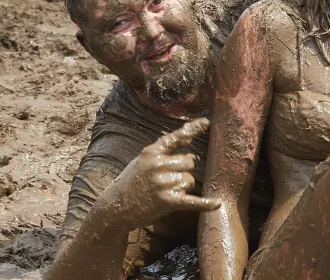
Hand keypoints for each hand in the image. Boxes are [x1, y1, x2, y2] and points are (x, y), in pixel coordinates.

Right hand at [99, 118, 221, 229]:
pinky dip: (205, 204)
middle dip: (184, 170)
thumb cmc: (131, 182)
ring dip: (183, 187)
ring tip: (165, 192)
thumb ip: (162, 152)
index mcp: (151, 152)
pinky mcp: (167, 201)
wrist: (114, 207)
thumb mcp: (142, 161)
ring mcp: (162, 183)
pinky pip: (192, 201)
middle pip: (189, 162)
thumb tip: (188, 142)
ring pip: (189, 180)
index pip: (176, 137)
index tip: (207, 122)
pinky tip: (216, 203)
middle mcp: (157, 165)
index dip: (193, 129)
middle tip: (169, 180)